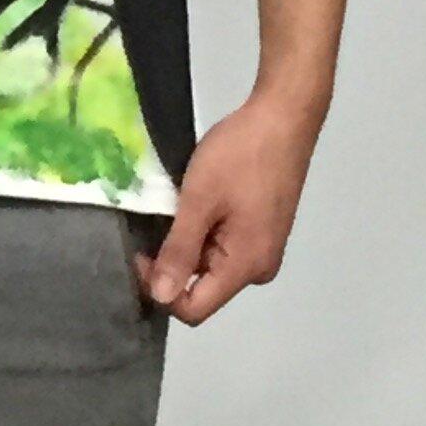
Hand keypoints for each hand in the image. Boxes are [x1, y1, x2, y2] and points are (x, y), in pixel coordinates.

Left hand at [131, 86, 325, 325]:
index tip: (141, 252)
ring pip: (212, 264)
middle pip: (203, 288)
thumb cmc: (241, 155)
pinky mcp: (264, 229)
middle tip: (157, 221)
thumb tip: (160, 297)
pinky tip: (198, 201)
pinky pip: (225, 245)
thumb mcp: (199, 200)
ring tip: (179, 205)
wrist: (284, 116)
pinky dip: (205, 230)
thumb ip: (179, 251)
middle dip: (174, 262)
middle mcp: (260, 267)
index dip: (160, 289)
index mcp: (247, 267)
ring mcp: (265, 248)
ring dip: (188, 242)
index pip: (194, 309)